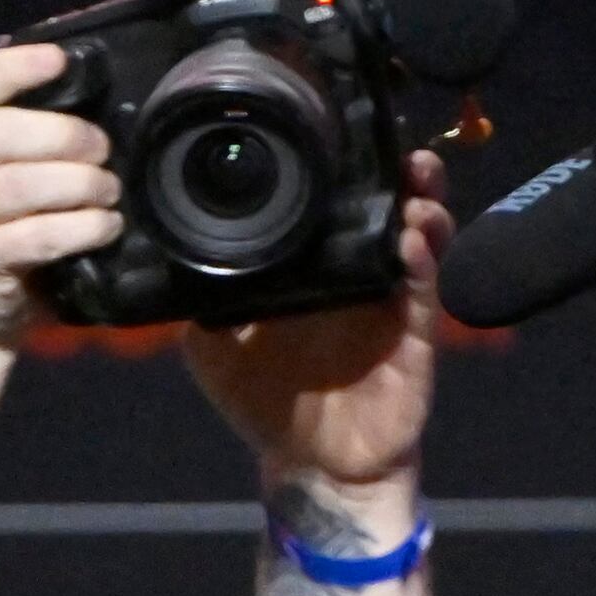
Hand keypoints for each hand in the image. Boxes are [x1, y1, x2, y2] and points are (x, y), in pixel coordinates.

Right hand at [0, 44, 123, 348]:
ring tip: (108, 191)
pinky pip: (34, 236)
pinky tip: (105, 227)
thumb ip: (25, 143)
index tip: (58, 63)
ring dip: (77, 183)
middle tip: (101, 150)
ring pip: (17, 184)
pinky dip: (79, 228)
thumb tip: (98, 111)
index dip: (12, 67)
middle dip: (62, 135)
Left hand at [190, 146, 450, 497]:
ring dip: (424, 205)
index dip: (347, 168)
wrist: (312, 465)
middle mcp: (357, 273)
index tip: (345, 131)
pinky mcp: (414, 336)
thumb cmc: (266, 404)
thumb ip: (201, 303)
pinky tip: (412, 243)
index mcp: (314, 267)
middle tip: (398, 146)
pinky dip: (423, 263)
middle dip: (399, 171)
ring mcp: (390, 301)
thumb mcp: (215, 350)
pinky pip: (424, 293)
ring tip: (417, 181)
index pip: (337, 205)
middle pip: (389, 208)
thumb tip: (171, 258)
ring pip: (420, 237)